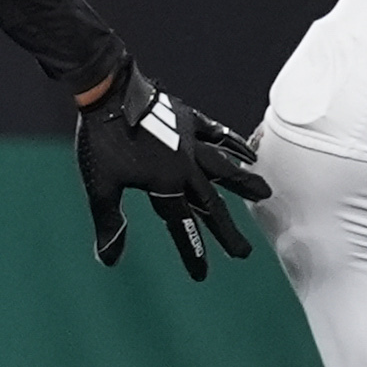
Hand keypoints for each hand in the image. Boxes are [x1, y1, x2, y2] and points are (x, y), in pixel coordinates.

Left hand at [72, 63, 269, 278]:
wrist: (107, 91)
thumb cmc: (101, 140)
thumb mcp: (101, 186)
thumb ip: (109, 223)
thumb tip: (108, 260)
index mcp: (165, 183)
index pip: (182, 224)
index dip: (191, 251)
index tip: (201, 275)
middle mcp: (184, 165)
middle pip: (211, 203)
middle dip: (227, 231)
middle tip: (244, 253)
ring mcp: (190, 140)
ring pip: (224, 166)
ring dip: (244, 183)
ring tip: (265, 194)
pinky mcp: (188, 118)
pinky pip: (218, 133)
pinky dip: (234, 143)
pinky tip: (248, 152)